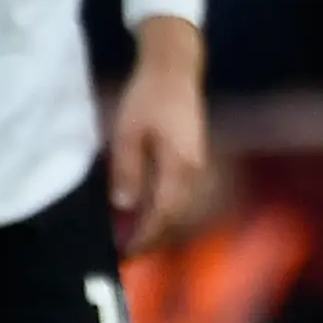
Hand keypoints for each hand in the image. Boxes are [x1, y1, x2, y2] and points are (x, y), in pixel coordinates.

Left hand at [111, 17, 209, 254]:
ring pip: (182, 206)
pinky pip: (182, 193)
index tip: (125, 253)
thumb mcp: (127, 134)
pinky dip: (166, 208)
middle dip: (154, 236)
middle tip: (127, 251)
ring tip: (136, 235)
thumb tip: (125, 206)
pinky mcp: (195, 157)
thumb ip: (127, 171)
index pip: (163, 213)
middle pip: (177, 215)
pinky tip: (148, 208)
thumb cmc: (147, 99)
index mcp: (179, 166)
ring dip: (161, 224)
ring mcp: (198, 163)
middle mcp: (195, 170)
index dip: (145, 236)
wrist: (174, 69)